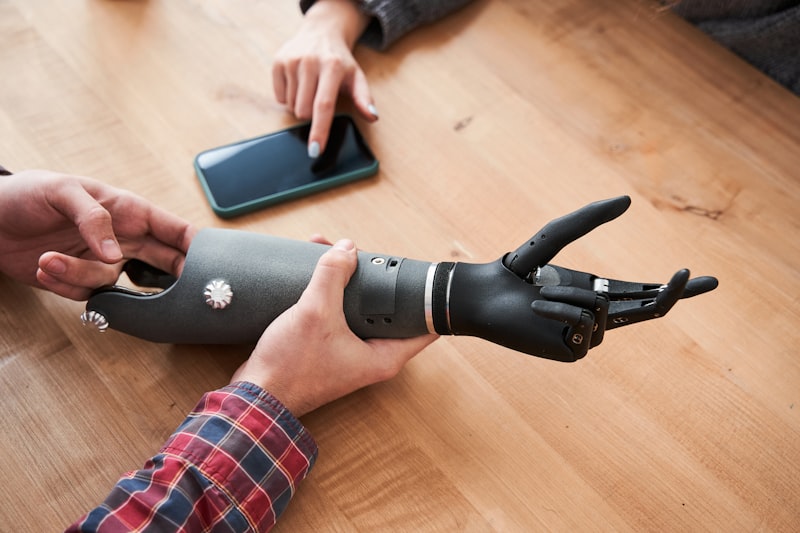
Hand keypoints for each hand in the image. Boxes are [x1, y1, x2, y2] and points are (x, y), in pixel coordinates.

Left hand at [0, 169, 195, 299]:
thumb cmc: (24, 194)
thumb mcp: (61, 191)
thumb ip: (94, 219)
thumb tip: (115, 254)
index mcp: (129, 211)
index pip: (176, 230)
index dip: (200, 247)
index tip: (213, 267)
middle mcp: (123, 238)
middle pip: (164, 264)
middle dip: (170, 280)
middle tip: (175, 294)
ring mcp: (103, 261)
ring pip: (112, 282)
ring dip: (78, 275)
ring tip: (47, 259)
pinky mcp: (80, 281)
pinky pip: (86, 294)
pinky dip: (63, 284)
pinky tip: (43, 266)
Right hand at [231, 239, 436, 415]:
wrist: (255, 395)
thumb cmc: (290, 368)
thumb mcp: (315, 311)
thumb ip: (332, 275)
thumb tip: (346, 248)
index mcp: (384, 356)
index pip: (425, 323)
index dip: (424, 295)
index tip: (416, 271)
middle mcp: (372, 356)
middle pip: (389, 308)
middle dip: (378, 278)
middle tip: (365, 254)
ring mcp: (351, 352)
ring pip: (361, 308)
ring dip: (350, 282)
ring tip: (335, 254)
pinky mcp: (330, 348)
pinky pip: (339, 313)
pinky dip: (331, 293)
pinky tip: (317, 273)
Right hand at [272, 0, 376, 157]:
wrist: (321, 32)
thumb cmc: (340, 61)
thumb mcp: (357, 77)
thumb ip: (364, 99)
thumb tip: (372, 116)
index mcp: (332, 67)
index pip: (324, 106)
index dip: (319, 130)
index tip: (315, 149)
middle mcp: (310, 62)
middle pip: (304, 111)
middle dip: (312, 115)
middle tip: (320, 99)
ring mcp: (292, 61)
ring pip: (291, 107)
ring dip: (301, 106)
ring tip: (310, 88)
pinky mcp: (278, 62)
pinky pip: (280, 98)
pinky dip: (289, 98)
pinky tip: (299, 84)